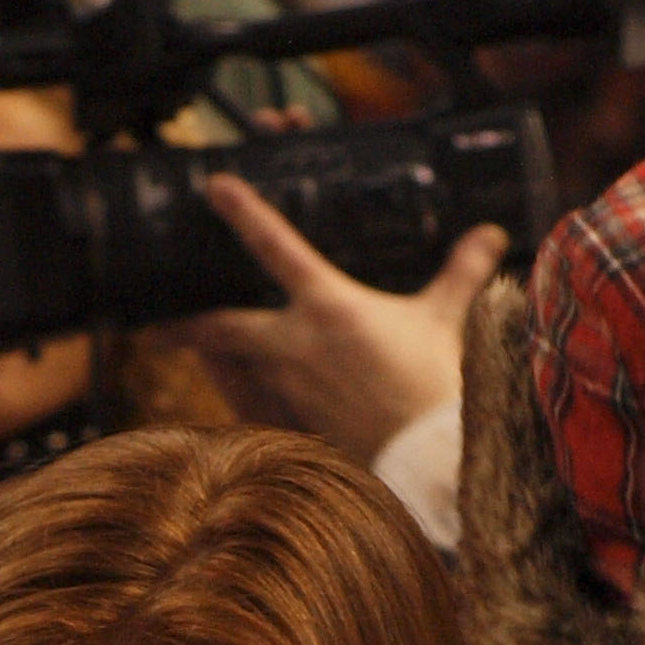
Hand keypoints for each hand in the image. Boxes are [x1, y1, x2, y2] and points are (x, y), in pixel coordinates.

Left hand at [178, 174, 498, 460]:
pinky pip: (252, 408)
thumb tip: (490, 235)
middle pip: (223, 325)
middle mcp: (296, 344)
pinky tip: (225, 400)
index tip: (216, 185)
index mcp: (330, 305)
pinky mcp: (292, 426)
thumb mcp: (444, 322)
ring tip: (177, 350)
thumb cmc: (435, 386)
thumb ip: (459, 274)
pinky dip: (236, 400)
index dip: (243, 211)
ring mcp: (287, 389)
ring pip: (231, 368)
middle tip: (154, 324)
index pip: (277, 245)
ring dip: (207, 359)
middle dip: (186, 324)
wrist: (430, 458)